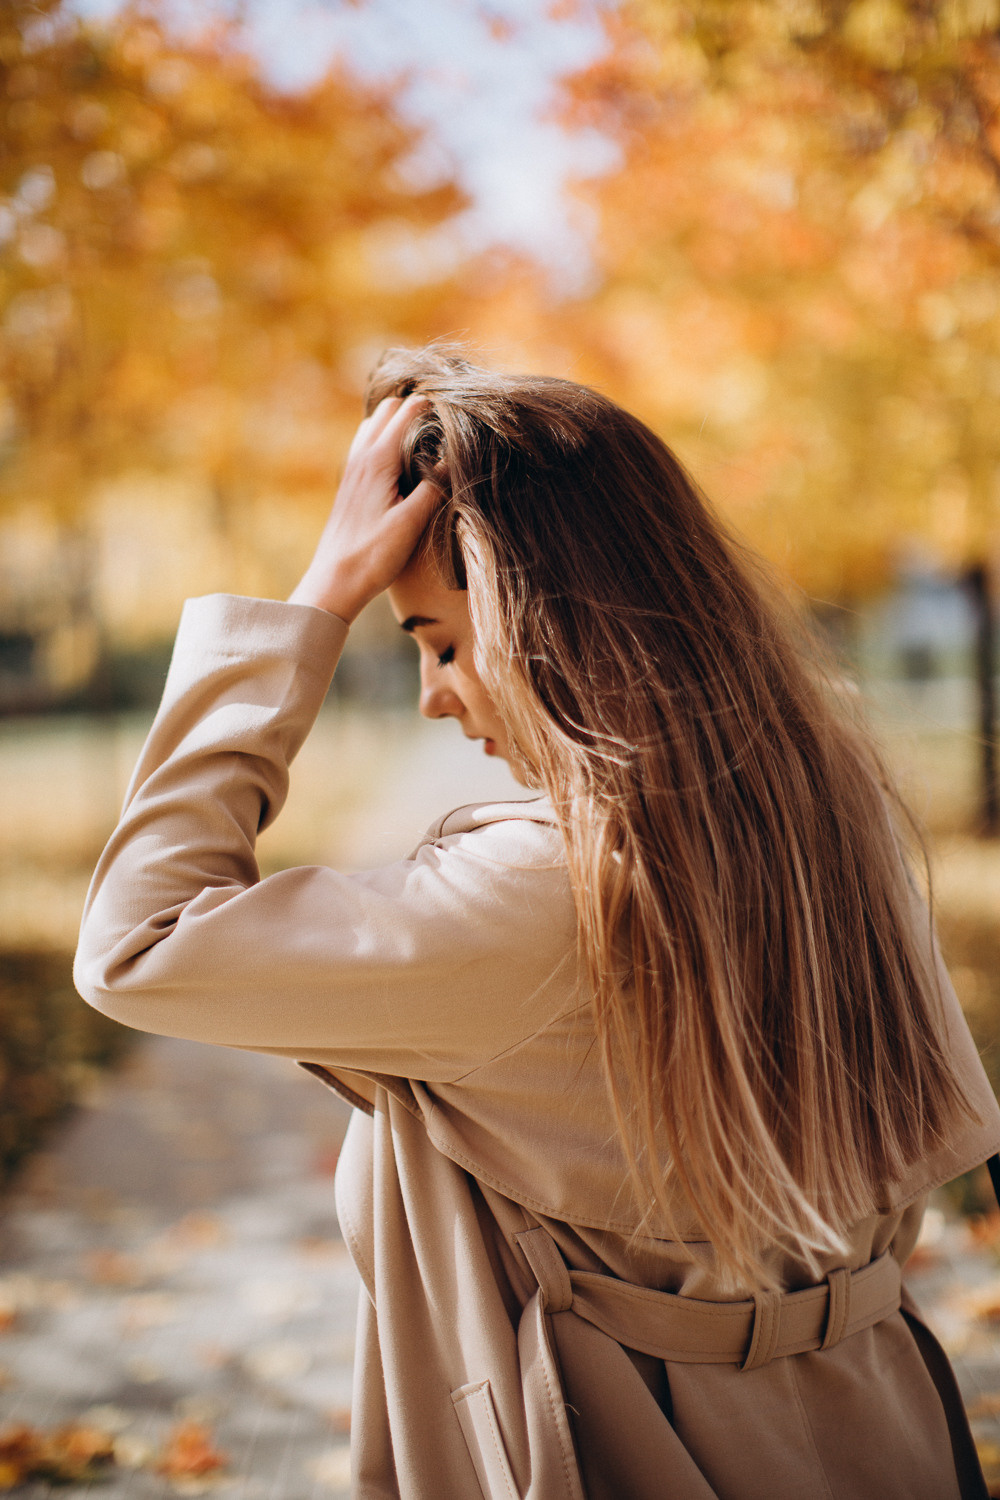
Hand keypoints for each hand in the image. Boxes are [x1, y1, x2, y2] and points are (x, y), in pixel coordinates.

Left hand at [288, 395, 439, 621]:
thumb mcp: (411, 523)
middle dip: (415, 408)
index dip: (433, 406)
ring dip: (398, 424)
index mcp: (377, 460)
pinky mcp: (350, 485)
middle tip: (444, 425)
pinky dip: (386, 441)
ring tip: (426, 440)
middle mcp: (361, 457)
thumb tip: (454, 458)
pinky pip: (367, 446)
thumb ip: (434, 486)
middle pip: (388, 409)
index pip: (407, 411)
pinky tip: (402, 465)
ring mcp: (352, 469)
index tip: (458, 416)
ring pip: (375, 425)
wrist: (334, 582)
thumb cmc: (372, 555)